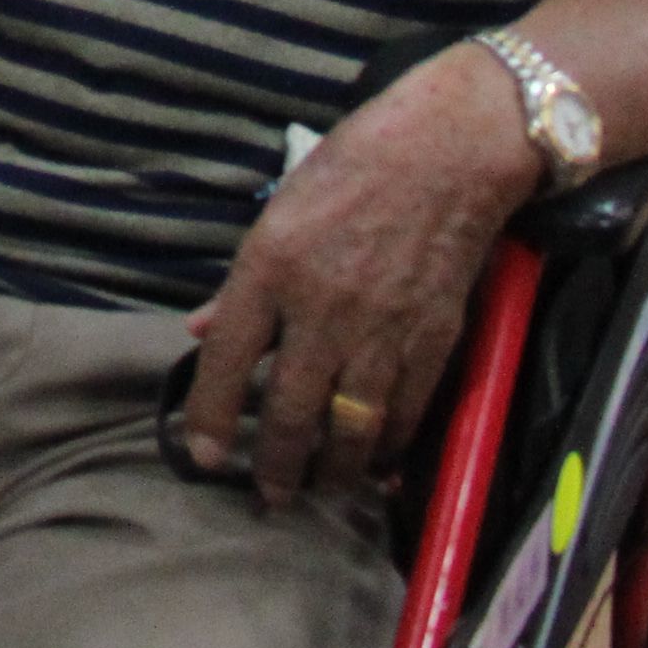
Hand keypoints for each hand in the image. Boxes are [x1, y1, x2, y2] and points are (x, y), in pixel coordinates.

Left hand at [178, 45, 531, 507]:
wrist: (446, 153)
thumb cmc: (352, 168)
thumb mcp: (278, 212)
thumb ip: (240, 285)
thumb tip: (201, 332)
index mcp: (272, 267)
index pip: (229, 360)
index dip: (211, 417)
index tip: (201, 455)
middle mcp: (323, 308)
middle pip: (292, 412)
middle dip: (275, 466)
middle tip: (266, 495)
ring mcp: (382, 330)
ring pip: (351, 428)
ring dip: (331, 471)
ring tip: (316, 489)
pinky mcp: (433, 340)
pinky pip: (404, 413)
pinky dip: (387, 446)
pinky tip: (372, 462)